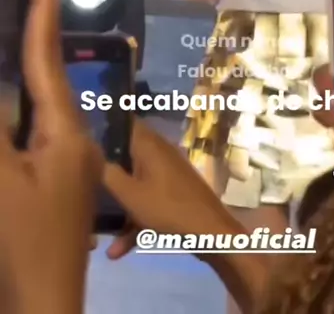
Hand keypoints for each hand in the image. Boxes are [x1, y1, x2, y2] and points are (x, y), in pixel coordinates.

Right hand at [0, 0, 102, 313]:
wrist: (44, 311)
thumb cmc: (22, 245)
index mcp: (64, 127)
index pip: (46, 50)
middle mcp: (72, 134)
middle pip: (41, 71)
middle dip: (26, 28)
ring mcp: (68, 158)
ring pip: (36, 102)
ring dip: (20, 70)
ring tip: (12, 29)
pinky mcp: (57, 180)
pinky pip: (34, 131)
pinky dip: (16, 114)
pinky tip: (13, 98)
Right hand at [103, 121, 269, 310]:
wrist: (209, 231)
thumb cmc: (166, 207)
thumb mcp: (130, 194)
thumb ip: (108, 173)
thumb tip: (92, 154)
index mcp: (149, 145)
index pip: (125, 122)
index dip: (106, 126)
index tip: (85, 138)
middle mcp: (159, 153)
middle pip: (127, 155)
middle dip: (107, 171)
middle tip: (85, 182)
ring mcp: (168, 174)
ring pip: (136, 184)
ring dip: (120, 207)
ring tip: (99, 232)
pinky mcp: (174, 193)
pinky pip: (148, 201)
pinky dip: (135, 221)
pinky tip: (118, 251)